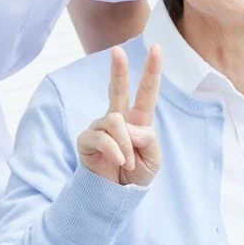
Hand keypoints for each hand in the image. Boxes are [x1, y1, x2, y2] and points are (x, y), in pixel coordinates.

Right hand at [77, 45, 162, 185]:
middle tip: (117, 50)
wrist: (116, 196)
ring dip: (126, 145)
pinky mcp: (87, 139)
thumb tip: (128, 125)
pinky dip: (115, 151)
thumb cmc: (136, 175)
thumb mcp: (153, 158)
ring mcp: (101, 127)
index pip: (147, 92)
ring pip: (115, 121)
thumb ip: (147, 138)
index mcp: (139, 120)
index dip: (152, 70)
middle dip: (118, 69)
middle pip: (118, 89)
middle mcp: (119, 118)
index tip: (156, 48)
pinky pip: (103, 137)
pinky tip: (119, 162)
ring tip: (127, 163)